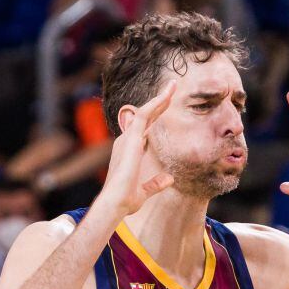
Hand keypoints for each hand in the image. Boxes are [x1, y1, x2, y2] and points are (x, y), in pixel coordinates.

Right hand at [95, 80, 175, 215]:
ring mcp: (128, 139)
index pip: (144, 129)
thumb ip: (155, 184)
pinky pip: (144, 115)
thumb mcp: (144, 192)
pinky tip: (166, 94)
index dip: (155, 117)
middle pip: (145, 117)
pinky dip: (156, 103)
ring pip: (145, 112)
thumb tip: (170, 178)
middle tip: (172, 88)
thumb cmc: (124, 200)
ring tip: (173, 85)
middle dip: (159, 103)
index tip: (165, 106)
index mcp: (129, 152)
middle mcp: (127, 142)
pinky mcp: (131, 138)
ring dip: (160, 98)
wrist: (115, 203)